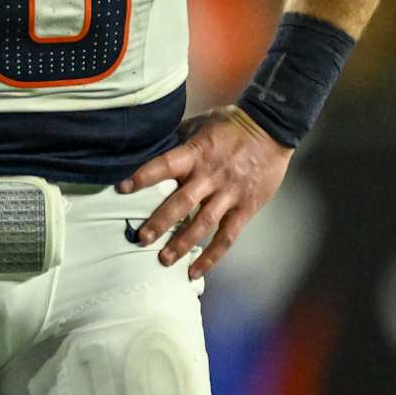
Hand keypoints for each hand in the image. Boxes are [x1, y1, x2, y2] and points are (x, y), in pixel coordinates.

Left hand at [117, 106, 292, 277]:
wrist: (272, 128)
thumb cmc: (232, 123)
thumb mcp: (201, 123)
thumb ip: (180, 138)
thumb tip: (154, 142)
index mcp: (196, 153)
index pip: (163, 165)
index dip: (143, 177)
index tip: (122, 188)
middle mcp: (210, 176)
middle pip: (181, 203)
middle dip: (159, 222)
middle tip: (141, 239)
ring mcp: (229, 193)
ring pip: (203, 223)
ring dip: (182, 243)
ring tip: (164, 260)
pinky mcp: (246, 207)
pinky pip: (227, 236)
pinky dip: (212, 256)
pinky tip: (195, 271)